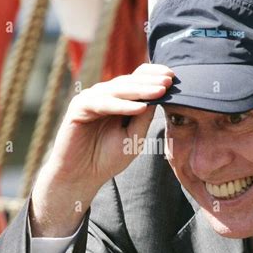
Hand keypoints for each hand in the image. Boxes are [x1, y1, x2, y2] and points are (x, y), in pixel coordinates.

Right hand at [30, 63, 172, 236]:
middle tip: (170, 81)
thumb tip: (160, 95)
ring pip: (118, 89)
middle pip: (129, 81)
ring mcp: (90, 99)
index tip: (173, 76)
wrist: (81, 177)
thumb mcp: (133, 137)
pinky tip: (140, 107)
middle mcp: (103, 95)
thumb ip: (143, 118)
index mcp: (117, 100)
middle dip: (151, 81)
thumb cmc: (106, 159)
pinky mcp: (79, 107)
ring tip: (160, 91)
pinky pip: (103, 103)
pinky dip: (122, 105)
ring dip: (141, 90)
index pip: (136, 79)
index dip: (153, 75)